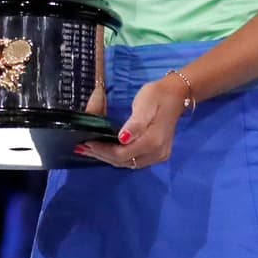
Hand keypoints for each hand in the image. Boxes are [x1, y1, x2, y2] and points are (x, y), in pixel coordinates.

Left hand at [73, 74, 190, 169]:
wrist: (177, 95)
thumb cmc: (157, 96)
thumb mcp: (145, 104)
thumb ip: (135, 124)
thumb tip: (122, 139)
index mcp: (153, 141)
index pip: (122, 153)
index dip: (103, 150)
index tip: (85, 142)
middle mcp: (156, 153)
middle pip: (124, 161)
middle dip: (101, 155)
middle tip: (81, 146)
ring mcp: (158, 156)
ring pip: (128, 163)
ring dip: (108, 158)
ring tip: (89, 149)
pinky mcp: (157, 154)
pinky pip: (133, 160)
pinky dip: (118, 157)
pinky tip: (106, 150)